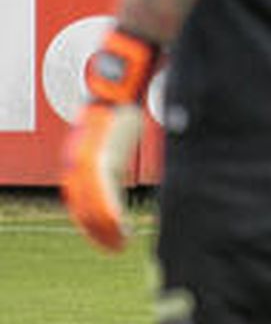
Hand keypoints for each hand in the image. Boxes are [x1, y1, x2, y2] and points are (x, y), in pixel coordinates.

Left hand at [59, 28, 158, 253]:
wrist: (123, 78)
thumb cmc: (126, 99)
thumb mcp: (121, 126)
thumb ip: (123, 143)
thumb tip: (139, 151)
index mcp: (83, 154)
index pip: (83, 195)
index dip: (94, 217)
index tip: (109, 232)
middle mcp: (78, 159)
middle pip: (82, 204)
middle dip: (97, 229)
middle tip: (114, 246)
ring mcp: (87, 160)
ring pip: (90, 203)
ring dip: (105, 227)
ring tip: (119, 242)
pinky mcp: (101, 157)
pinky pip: (102, 194)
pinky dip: (111, 213)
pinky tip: (122, 227)